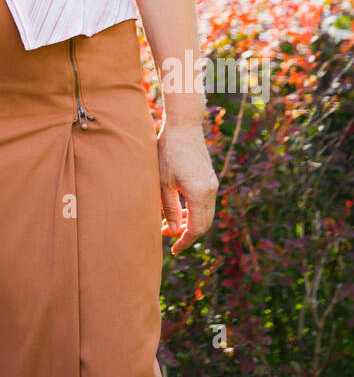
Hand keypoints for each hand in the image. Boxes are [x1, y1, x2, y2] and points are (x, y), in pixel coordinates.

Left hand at [157, 121, 217, 253]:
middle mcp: (211, 191)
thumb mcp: (163, 182)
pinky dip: (193, 211)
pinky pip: (205, 203)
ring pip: (205, 214)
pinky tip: (178, 211)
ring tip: (169, 224)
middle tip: (166, 235)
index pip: (196, 228)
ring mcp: (212, 184)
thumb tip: (173, 231)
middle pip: (203, 224)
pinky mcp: (209, 178)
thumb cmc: (168, 151)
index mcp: (199, 193)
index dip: (184, 241)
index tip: (173, 250)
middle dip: (186, 234)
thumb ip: (169, 208)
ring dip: (189, 223)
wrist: (184, 126)